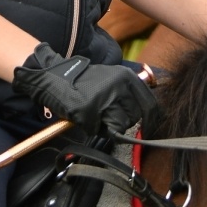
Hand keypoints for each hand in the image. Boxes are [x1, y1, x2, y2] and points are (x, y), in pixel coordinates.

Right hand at [13, 43, 158, 136]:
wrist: (55, 78)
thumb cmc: (85, 82)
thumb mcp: (112, 78)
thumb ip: (129, 92)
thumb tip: (150, 114)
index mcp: (126, 76)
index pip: (150, 105)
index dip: (151, 120)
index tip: (149, 130)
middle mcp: (118, 85)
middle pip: (135, 118)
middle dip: (124, 121)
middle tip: (109, 115)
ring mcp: (104, 98)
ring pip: (120, 126)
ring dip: (110, 126)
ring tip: (98, 115)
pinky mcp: (90, 111)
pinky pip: (101, 130)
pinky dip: (95, 128)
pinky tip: (87, 117)